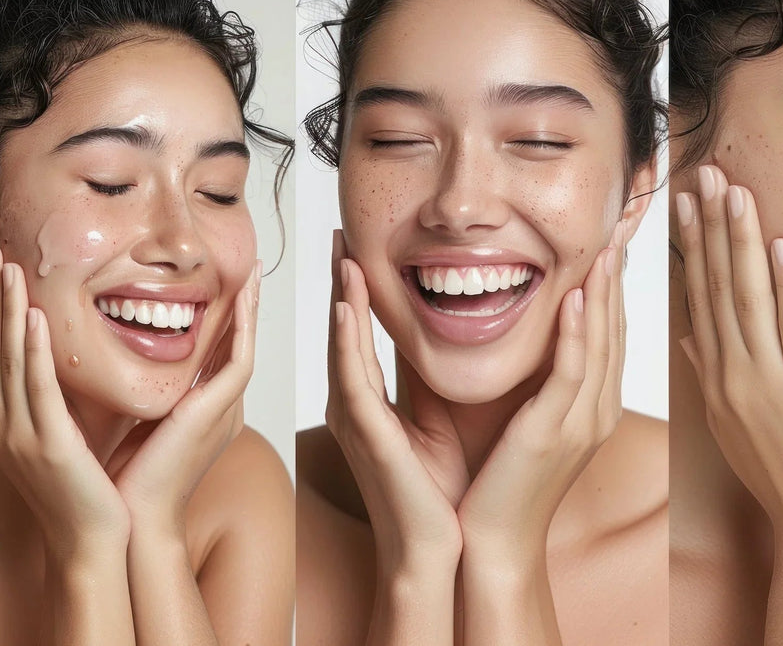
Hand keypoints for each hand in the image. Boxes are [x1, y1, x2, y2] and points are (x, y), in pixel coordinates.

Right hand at [0, 241, 129, 557]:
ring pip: (6, 358)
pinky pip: (36, 387)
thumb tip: (53, 352)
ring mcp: (17, 434)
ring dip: (5, 308)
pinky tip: (32, 316)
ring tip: (7, 267)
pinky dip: (31, 349)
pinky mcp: (47, 443)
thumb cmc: (80, 484)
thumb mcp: (55, 433)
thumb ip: (49, 395)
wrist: (90, 538)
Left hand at [107, 260, 260, 537]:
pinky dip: (244, 326)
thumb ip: (141, 393)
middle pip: (240, 346)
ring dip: (251, 309)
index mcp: (207, 412)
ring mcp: (227, 408)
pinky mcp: (220, 409)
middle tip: (251, 272)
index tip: (223, 291)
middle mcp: (224, 407)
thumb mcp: (135, 422)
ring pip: (246, 346)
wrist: (135, 517)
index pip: (221, 356)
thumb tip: (115, 361)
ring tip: (253, 275)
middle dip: (247, 309)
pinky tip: (242, 299)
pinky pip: (241, 358)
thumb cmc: (128, 479)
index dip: (227, 322)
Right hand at [326, 230, 464, 570]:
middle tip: (339, 232)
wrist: (437, 550)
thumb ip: (425, 385)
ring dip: (340, 297)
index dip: (355, 289)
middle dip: (339, 281)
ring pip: (342, 346)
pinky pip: (354, 380)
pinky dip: (347, 341)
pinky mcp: (369, 436)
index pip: (358, 333)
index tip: (356, 245)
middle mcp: (356, 405)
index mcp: (371, 403)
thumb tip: (444, 342)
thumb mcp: (433, 424)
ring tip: (340, 252)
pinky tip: (346, 307)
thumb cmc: (437, 494)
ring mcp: (357, 420)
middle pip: (342, 331)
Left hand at [455, 220, 625, 557]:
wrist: (491, 544)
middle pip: (614, 333)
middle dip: (617, 280)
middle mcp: (594, 412)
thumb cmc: (497, 483)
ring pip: (600, 346)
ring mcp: (580, 424)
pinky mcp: (554, 433)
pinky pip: (572, 374)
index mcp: (589, 409)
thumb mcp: (521, 422)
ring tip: (606, 247)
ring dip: (602, 294)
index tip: (610, 247)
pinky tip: (577, 298)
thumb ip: (528, 380)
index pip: (606, 337)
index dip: (611, 291)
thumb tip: (515, 335)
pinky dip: (577, 333)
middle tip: (621, 230)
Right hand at [675, 165, 782, 549]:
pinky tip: (779, 245)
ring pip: (746, 300)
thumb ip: (712, 376)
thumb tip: (691, 337)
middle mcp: (732, 376)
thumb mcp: (735, 427)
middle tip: (698, 176)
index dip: (691, 249)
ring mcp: (766, 383)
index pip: (698, 301)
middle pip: (714, 289)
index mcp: (718, 381)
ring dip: (738, 240)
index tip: (684, 207)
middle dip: (706, 227)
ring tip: (732, 190)